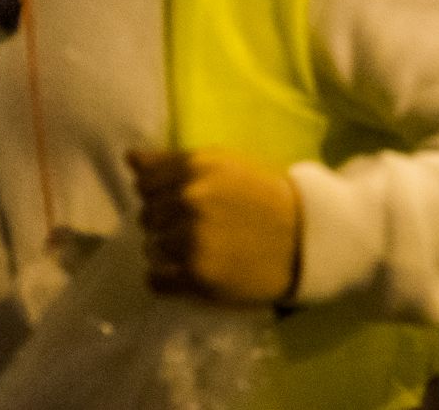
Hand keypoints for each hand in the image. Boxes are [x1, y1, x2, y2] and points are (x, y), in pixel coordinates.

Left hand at [127, 147, 300, 305]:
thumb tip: (130, 158)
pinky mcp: (196, 277)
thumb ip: (174, 161)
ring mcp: (191, 240)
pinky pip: (155, 280)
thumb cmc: (266, 197)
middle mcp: (190, 201)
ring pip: (151, 248)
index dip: (161, 194)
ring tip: (198, 251)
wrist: (307, 237)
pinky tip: (188, 273)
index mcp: (198, 168)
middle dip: (165, 223)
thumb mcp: (225, 165)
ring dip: (167, 252)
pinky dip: (165, 279)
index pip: (146, 183)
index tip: (183, 203)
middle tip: (197, 230)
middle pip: (147, 217)